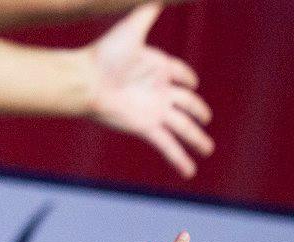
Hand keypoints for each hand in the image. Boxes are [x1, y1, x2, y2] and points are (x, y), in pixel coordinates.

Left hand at [86, 4, 214, 177]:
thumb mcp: (131, 30)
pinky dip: (179, 159)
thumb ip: (147, 11)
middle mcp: (158, 91)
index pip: (179, 74)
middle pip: (187, 104)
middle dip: (198, 112)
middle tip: (205, 120)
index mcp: (157, 68)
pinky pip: (168, 145)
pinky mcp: (147, 127)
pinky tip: (189, 172)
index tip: (192, 81)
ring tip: (208, 149)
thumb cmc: (104, 54)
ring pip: (183, 127)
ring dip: (196, 139)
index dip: (187, 78)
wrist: (86, 80)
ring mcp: (154, 110)